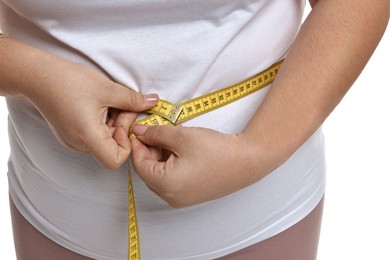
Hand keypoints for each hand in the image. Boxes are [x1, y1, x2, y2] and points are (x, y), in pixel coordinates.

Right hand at [25, 58, 158, 169]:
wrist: (37, 75)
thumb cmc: (69, 81)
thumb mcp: (107, 89)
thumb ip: (133, 99)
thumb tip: (154, 102)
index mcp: (87, 136)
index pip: (115, 160)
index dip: (126, 144)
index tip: (126, 121)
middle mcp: (79, 144)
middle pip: (111, 147)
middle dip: (122, 125)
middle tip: (123, 104)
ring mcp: (73, 140)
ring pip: (104, 139)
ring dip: (114, 122)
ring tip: (109, 101)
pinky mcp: (71, 134)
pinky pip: (94, 134)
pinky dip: (103, 121)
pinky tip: (100, 104)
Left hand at [130, 124, 268, 207]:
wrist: (248, 161)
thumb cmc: (217, 150)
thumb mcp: (181, 136)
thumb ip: (155, 133)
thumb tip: (138, 131)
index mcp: (166, 185)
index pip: (139, 164)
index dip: (137, 145)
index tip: (140, 129)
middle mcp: (171, 197)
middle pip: (149, 171)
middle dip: (150, 149)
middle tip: (157, 131)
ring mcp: (182, 199)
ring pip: (160, 174)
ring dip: (161, 155)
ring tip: (172, 137)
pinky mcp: (191, 195)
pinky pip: (172, 179)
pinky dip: (171, 163)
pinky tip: (181, 148)